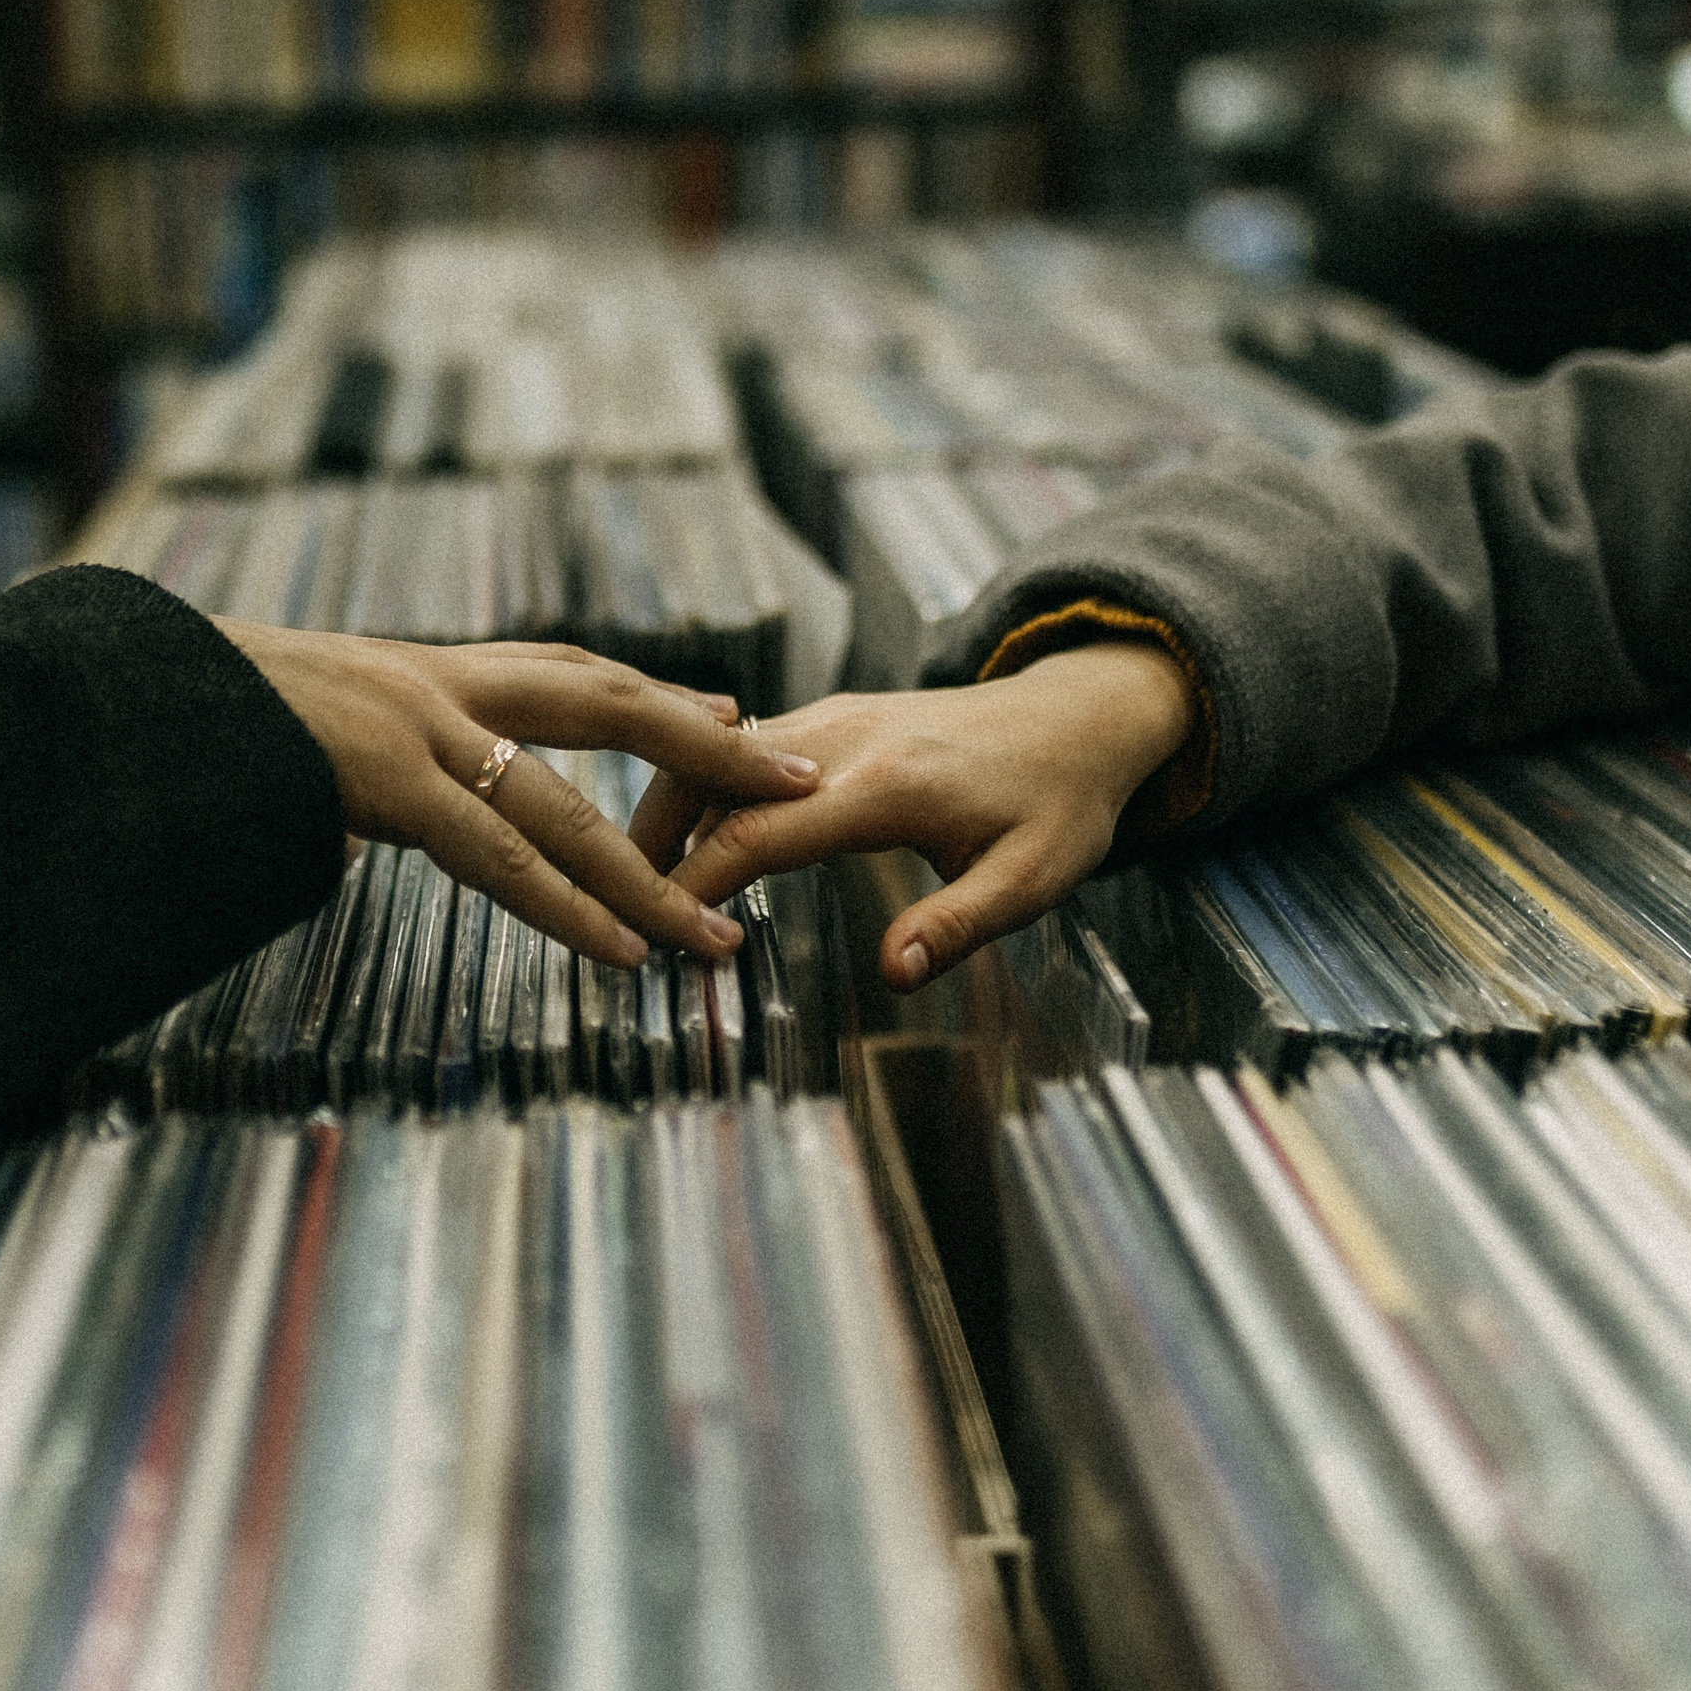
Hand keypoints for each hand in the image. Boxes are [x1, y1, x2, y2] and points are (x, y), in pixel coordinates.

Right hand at [215, 621, 819, 969]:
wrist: (121, 690)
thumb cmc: (194, 720)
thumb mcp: (299, 729)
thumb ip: (365, 766)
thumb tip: (368, 812)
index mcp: (420, 670)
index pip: (563, 673)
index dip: (652, 696)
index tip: (731, 714)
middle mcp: (434, 685)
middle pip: (605, 703)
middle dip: (710, 746)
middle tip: (799, 777)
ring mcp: (414, 728)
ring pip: (566, 807)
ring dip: (651, 878)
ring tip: (719, 938)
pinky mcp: (383, 782)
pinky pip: (497, 855)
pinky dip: (570, 907)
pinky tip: (625, 950)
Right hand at [630, 641, 1191, 990]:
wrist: (1081, 716)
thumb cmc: (1061, 806)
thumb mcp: (1032, 880)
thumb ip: (959, 926)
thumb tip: (895, 974)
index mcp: (889, 784)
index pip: (760, 831)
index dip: (697, 881)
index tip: (656, 931)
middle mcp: (848, 738)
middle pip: (714, 780)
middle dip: (653, 840)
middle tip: (609, 905)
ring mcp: (837, 718)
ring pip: (720, 757)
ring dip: (669, 810)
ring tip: (632, 879)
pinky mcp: (836, 716)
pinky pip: (746, 748)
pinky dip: (703, 788)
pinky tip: (685, 836)